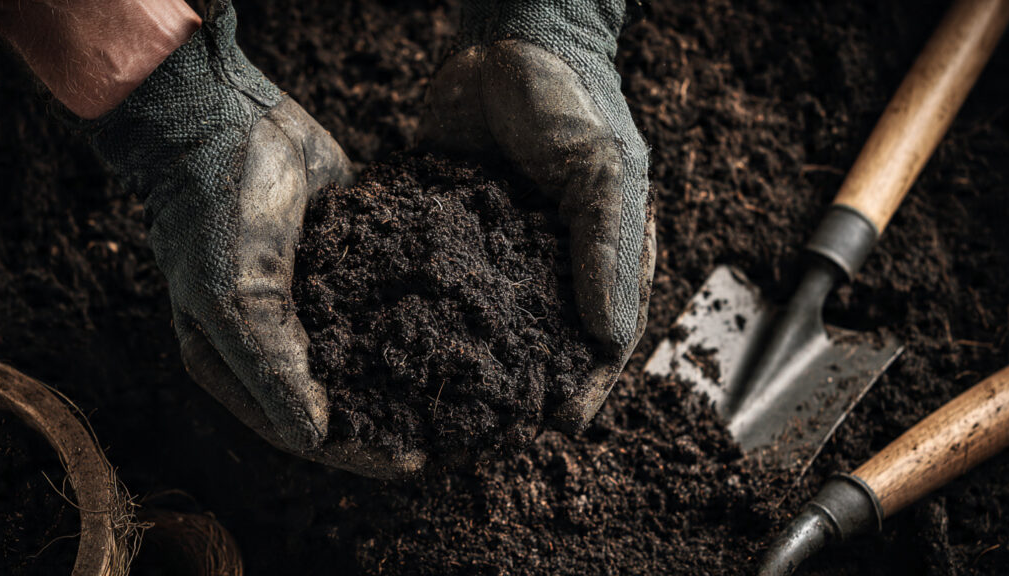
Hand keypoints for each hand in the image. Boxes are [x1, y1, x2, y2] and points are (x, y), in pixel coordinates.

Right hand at [79, 1, 422, 477]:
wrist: (224, 118)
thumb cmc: (214, 211)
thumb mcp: (232, 296)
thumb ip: (272, 367)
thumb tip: (316, 439)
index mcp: (240, 362)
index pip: (303, 428)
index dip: (359, 451)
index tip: (416, 462)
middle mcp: (280, 340)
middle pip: (345, 397)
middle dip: (396, 415)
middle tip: (457, 431)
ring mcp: (317, 299)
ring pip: (372, 349)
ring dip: (414, 368)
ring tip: (471, 388)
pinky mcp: (349, 258)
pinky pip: (386, 296)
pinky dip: (419, 311)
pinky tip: (465, 321)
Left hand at [420, 0, 655, 430]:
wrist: (507, 37)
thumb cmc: (572, 100)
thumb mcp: (603, 173)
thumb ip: (606, 253)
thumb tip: (608, 340)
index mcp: (604, 254)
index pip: (605, 335)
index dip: (588, 382)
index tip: (561, 422)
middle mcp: (553, 261)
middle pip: (543, 339)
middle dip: (522, 383)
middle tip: (491, 428)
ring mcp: (502, 249)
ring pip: (489, 320)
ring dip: (470, 360)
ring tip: (439, 402)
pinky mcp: (454, 228)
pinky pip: (443, 278)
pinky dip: (427, 309)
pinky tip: (400, 341)